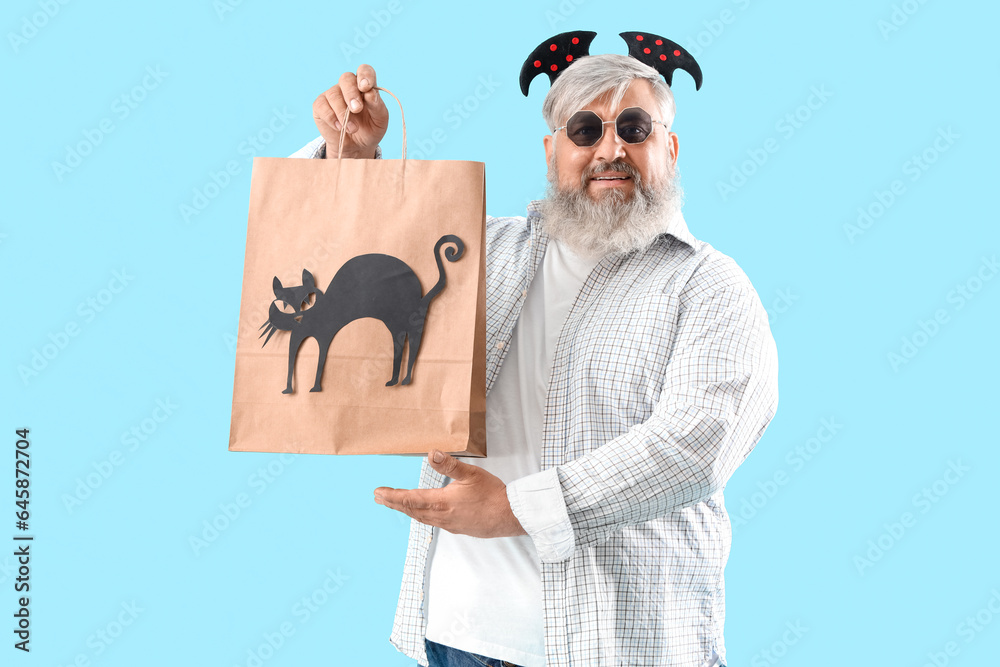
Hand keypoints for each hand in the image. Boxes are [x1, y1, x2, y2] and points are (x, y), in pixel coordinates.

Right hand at [313, 63, 387, 158]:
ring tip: (352, 129)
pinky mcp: (320, 106)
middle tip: (357, 109)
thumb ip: (377, 106)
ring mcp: (333, 94)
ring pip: (334, 94)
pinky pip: (322, 106)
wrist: (356, 147)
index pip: (364, 70)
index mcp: (365, 86)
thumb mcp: (380, 121)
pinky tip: (339, 127)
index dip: (364, 75)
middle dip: (351, 94)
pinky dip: (331, 118)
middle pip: (346, 78)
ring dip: (343, 113)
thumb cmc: (370, 130)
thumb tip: (370, 93)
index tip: (365, 87)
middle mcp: (348, 86)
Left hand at [374, 450, 527, 538]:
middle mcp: (441, 516)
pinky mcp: (456, 528)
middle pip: (411, 510)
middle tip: (378, 498)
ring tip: (394, 504)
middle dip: (393, 503)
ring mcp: (448, 524)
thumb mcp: (471, 473)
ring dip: (405, 510)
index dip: (392, 496)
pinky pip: (431, 522)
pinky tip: (422, 513)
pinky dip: (420, 515)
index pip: (410, 499)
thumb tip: (431, 453)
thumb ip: (449, 464)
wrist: (509, 517)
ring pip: (420, 517)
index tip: (378, 493)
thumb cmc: (492, 494)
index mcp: (442, 502)